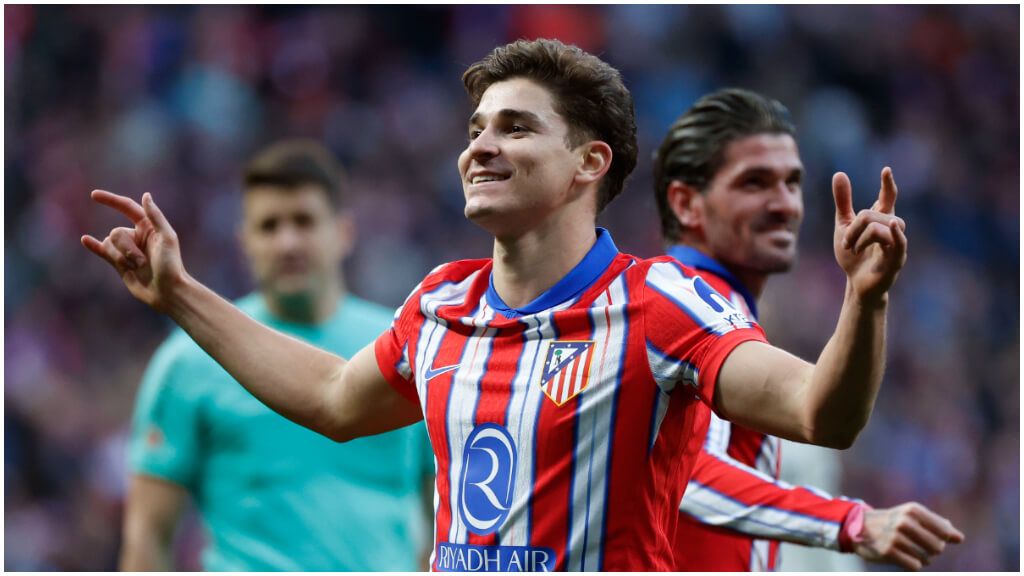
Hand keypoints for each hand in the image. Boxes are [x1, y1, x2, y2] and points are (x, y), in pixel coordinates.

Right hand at [81, 190, 185, 311]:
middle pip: (116, 233)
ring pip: (109, 244)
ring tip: (138, 268)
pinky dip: (93, 246)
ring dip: (121, 258)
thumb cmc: (171, 265)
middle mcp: (136, 235)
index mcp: (149, 226)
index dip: (111, 200)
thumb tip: (145, 196)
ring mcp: (127, 249)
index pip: (127, 207)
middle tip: (143, 262)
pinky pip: (102, 251)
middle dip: (127, 249)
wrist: (167, 292)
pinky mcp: (119, 263)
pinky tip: (85, 240)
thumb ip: (156, 217)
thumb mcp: (167, 238)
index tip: (94, 195)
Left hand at [833, 167, 907, 303]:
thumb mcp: (843, 225)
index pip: (887, 198)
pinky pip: (899, 242)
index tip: (886, 170)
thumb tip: (839, 173)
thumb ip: (843, 202)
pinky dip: (895, 233)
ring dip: (859, 237)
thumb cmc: (853, 255)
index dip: (887, 185)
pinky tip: (894, 225)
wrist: (854, 283)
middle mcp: (891, 229)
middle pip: (872, 214)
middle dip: (853, 227)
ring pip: (879, 226)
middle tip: (846, 243)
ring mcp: (896, 243)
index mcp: (880, 220)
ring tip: (852, 249)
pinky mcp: (897, 259)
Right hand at [853, 502, 964, 570]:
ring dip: (923, 559)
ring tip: (911, 551)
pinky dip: (912, 565)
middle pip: (938, 547)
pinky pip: (914, 566)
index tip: (937, 538)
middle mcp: (905, 521)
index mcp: (913, 510)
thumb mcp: (912, 515)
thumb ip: (937, 524)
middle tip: (921, 546)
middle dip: (933, 551)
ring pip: (927, 559)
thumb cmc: (893, 522)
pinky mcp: (888, 551)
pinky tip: (903, 558)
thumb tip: (959, 538)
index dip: (945, 538)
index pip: (944, 531)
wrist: (859, 526)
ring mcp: (895, 537)